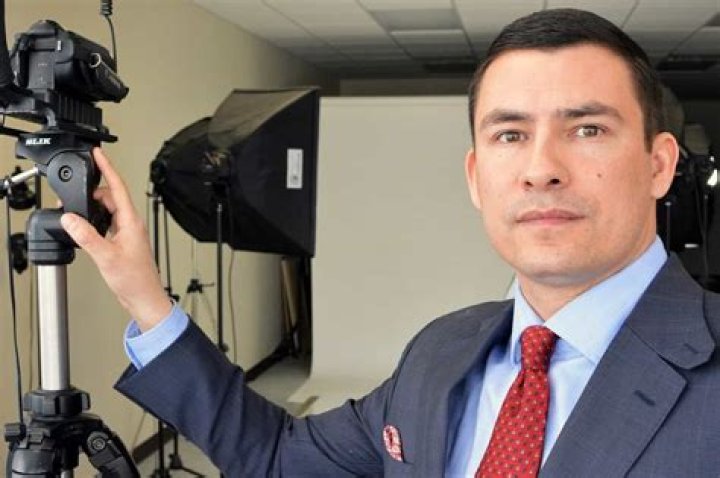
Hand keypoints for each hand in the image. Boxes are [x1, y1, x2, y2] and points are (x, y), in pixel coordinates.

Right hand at [60, 148, 171, 331]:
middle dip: (91, 192)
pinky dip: (95, 221)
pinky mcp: (123, 242)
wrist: (145, 297)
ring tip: (76, 211)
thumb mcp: (106, 256)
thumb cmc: (135, 280)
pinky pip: (107, 223)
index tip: (98, 153)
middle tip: (72, 196)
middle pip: (110, 197)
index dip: (107, 168)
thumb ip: (87, 235)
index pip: (118, 187)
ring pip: (108, 211)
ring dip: (92, 208)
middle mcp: (131, 224)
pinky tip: (86, 228)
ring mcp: (128, 233)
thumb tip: (70, 218)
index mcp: (131, 221)